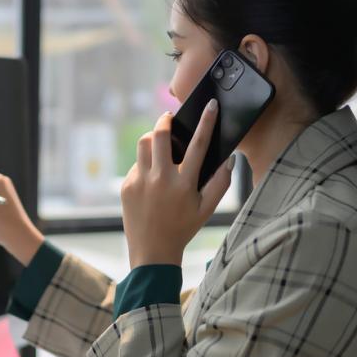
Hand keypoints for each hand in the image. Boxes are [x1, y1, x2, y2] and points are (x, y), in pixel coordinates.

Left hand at [121, 99, 233, 268]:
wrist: (152, 251)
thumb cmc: (183, 228)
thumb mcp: (206, 209)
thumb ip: (220, 184)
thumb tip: (230, 160)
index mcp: (184, 183)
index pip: (199, 144)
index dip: (207, 121)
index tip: (211, 105)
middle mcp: (161, 179)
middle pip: (159, 135)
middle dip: (165, 121)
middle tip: (169, 118)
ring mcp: (140, 181)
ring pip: (143, 145)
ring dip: (151, 138)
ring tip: (160, 143)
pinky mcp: (127, 186)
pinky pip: (136, 165)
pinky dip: (145, 164)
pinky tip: (152, 177)